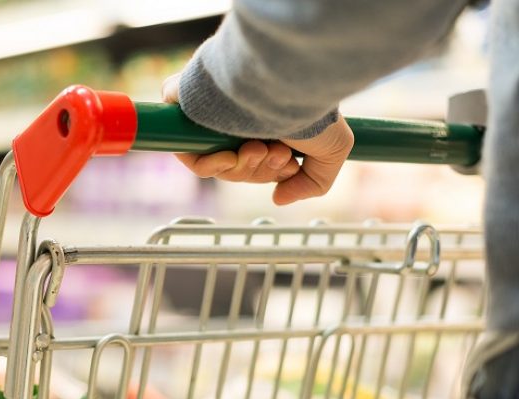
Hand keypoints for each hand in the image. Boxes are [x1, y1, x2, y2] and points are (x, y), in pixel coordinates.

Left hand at [162, 74, 353, 204]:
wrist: (287, 80)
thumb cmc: (312, 108)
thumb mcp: (333, 151)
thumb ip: (312, 182)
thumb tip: (278, 198)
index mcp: (265, 120)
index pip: (254, 162)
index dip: (269, 172)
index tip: (288, 165)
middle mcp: (237, 115)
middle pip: (235, 167)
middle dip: (258, 171)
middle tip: (277, 154)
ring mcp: (211, 112)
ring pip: (214, 164)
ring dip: (241, 168)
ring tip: (261, 148)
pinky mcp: (186, 106)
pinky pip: (186, 151)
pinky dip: (210, 164)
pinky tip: (233, 156)